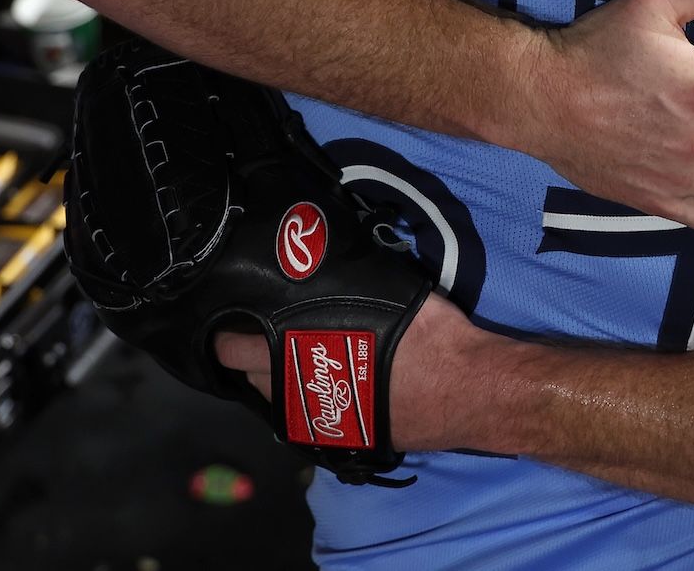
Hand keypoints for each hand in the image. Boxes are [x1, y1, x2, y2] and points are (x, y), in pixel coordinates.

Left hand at [213, 294, 491, 452]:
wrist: (464, 386)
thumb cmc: (424, 330)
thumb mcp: (379, 286)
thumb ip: (338, 280)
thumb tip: (314, 255)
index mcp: (294, 344)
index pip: (232, 346)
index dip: (229, 331)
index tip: (236, 316)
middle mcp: (293, 386)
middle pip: (245, 374)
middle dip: (246, 355)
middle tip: (262, 335)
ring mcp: (313, 418)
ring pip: (271, 399)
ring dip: (274, 379)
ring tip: (293, 359)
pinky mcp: (336, 438)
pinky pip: (302, 419)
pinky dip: (304, 401)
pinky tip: (321, 385)